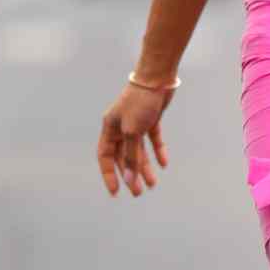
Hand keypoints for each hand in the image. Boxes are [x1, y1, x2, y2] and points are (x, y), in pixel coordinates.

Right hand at [98, 81, 172, 197]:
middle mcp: (120, 127)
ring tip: (152, 184)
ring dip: (145, 167)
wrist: (157, 78)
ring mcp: (135, 123)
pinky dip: (157, 151)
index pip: (105, 156)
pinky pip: (152, 140)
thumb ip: (131, 156)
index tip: (116, 192)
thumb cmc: (140, 102)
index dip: (109, 174)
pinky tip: (164, 164)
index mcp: (109, 128)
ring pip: (138, 150)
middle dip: (130, 174)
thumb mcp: (133, 132)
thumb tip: (129, 179)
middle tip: (138, 192)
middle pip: (123, 156)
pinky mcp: (150, 119)